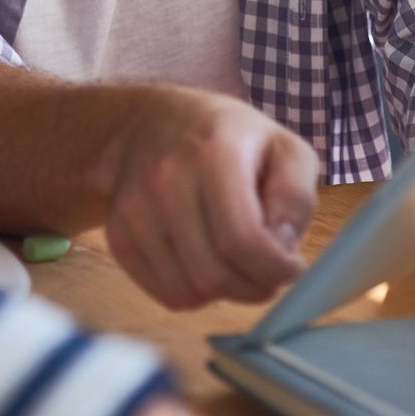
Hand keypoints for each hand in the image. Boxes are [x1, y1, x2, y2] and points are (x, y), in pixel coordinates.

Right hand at [102, 91, 318, 308]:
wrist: (152, 122)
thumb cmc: (229, 139)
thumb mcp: (284, 147)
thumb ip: (295, 197)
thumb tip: (282, 248)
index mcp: (213, 152)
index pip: (242, 238)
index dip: (275, 268)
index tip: (292, 267)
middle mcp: (165, 179)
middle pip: (213, 274)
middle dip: (254, 287)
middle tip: (269, 271)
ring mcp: (135, 209)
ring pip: (188, 292)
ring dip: (225, 292)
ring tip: (237, 261)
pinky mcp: (118, 235)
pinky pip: (166, 293)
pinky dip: (195, 291)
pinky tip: (206, 259)